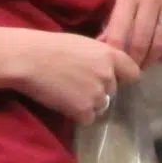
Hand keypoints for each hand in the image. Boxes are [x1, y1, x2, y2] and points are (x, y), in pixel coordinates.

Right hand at [11, 31, 140, 121]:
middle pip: (113, 91)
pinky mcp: (83, 110)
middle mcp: (108, 75)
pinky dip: (78, 115)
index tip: (112, 79)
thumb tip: (108, 66)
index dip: (123, 77)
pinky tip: (64, 103)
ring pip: (101, 106)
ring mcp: (97, 94)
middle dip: (99, 90)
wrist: (28, 59)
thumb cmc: (50, 46)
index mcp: (110, 55)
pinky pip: (88, 119)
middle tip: (77, 85)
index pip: (133, 73)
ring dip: (88, 104)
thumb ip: (100, 56)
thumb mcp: (83, 44)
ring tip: (68, 94)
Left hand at [101, 0, 161, 66]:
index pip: (119, 31)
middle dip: (134, 60)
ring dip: (152, 58)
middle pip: (140, 40)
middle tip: (132, 68)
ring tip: (147, 64)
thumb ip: (117, 14)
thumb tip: (103, 42)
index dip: (115, 52)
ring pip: (161, 42)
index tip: (114, 63)